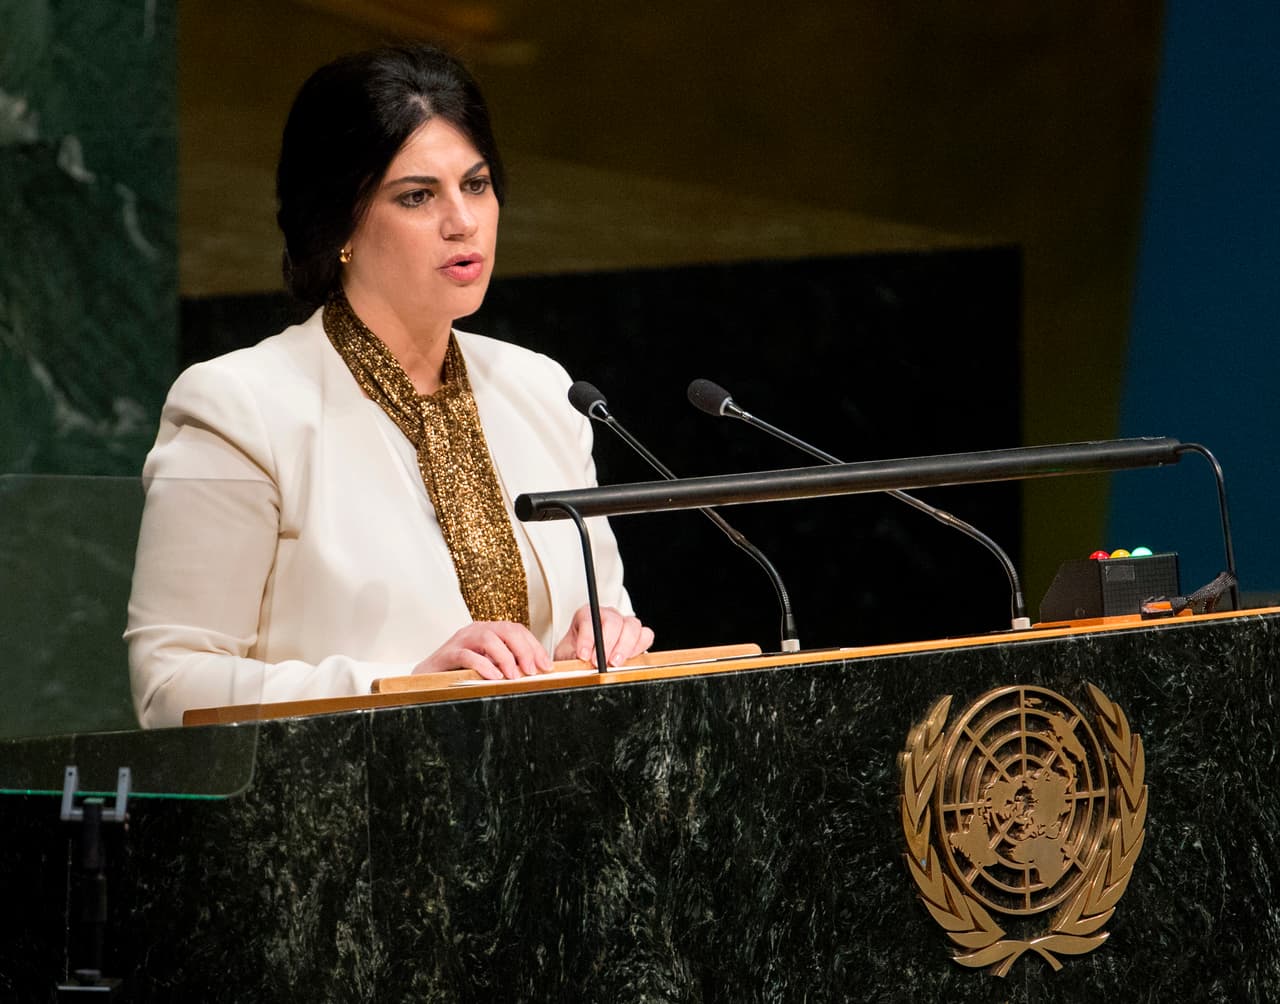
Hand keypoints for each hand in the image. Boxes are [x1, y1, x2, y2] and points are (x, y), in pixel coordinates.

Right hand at [412, 621, 551, 680]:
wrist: (425, 680)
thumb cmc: (458, 673)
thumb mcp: (488, 666)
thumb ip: (508, 665)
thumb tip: (534, 673)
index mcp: (488, 631)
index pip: (517, 630)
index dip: (534, 647)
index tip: (547, 666)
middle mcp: (475, 631)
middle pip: (506, 630)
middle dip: (524, 650)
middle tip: (532, 670)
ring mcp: (461, 640)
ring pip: (488, 639)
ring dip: (505, 657)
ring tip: (514, 676)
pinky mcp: (447, 654)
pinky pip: (467, 655)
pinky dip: (483, 665)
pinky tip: (494, 677)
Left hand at [554, 605, 654, 668]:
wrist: (584, 660)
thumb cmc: (575, 655)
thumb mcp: (566, 655)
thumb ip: (571, 656)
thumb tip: (577, 661)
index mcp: (586, 615)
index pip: (589, 620)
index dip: (587, 638)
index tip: (583, 655)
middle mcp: (607, 616)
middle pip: (613, 621)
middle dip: (607, 643)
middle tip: (599, 662)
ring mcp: (624, 623)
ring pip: (632, 626)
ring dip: (624, 646)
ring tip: (615, 663)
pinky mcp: (638, 635)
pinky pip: (646, 635)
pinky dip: (638, 647)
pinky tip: (628, 659)